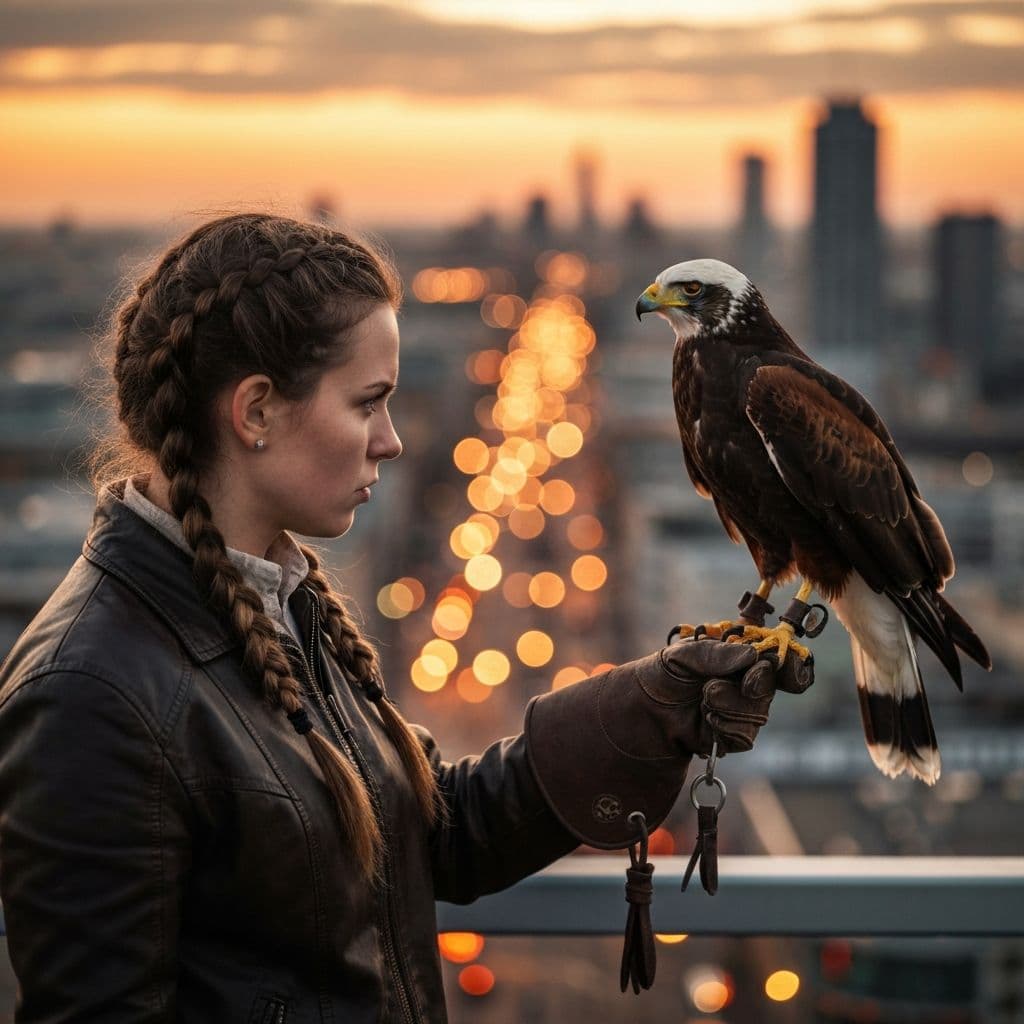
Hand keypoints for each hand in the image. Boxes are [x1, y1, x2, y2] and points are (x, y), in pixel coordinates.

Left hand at [524, 635, 813, 847]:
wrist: (636, 717)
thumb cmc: (657, 678)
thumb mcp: (682, 658)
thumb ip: (717, 655)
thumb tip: (753, 656)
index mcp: (735, 657)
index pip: (776, 658)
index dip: (790, 663)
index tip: (790, 666)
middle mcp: (742, 682)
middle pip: (772, 686)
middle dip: (754, 687)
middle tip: (731, 684)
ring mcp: (737, 711)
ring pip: (758, 713)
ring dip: (730, 706)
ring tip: (703, 700)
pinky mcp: (728, 737)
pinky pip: (743, 736)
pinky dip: (723, 727)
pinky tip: (703, 723)